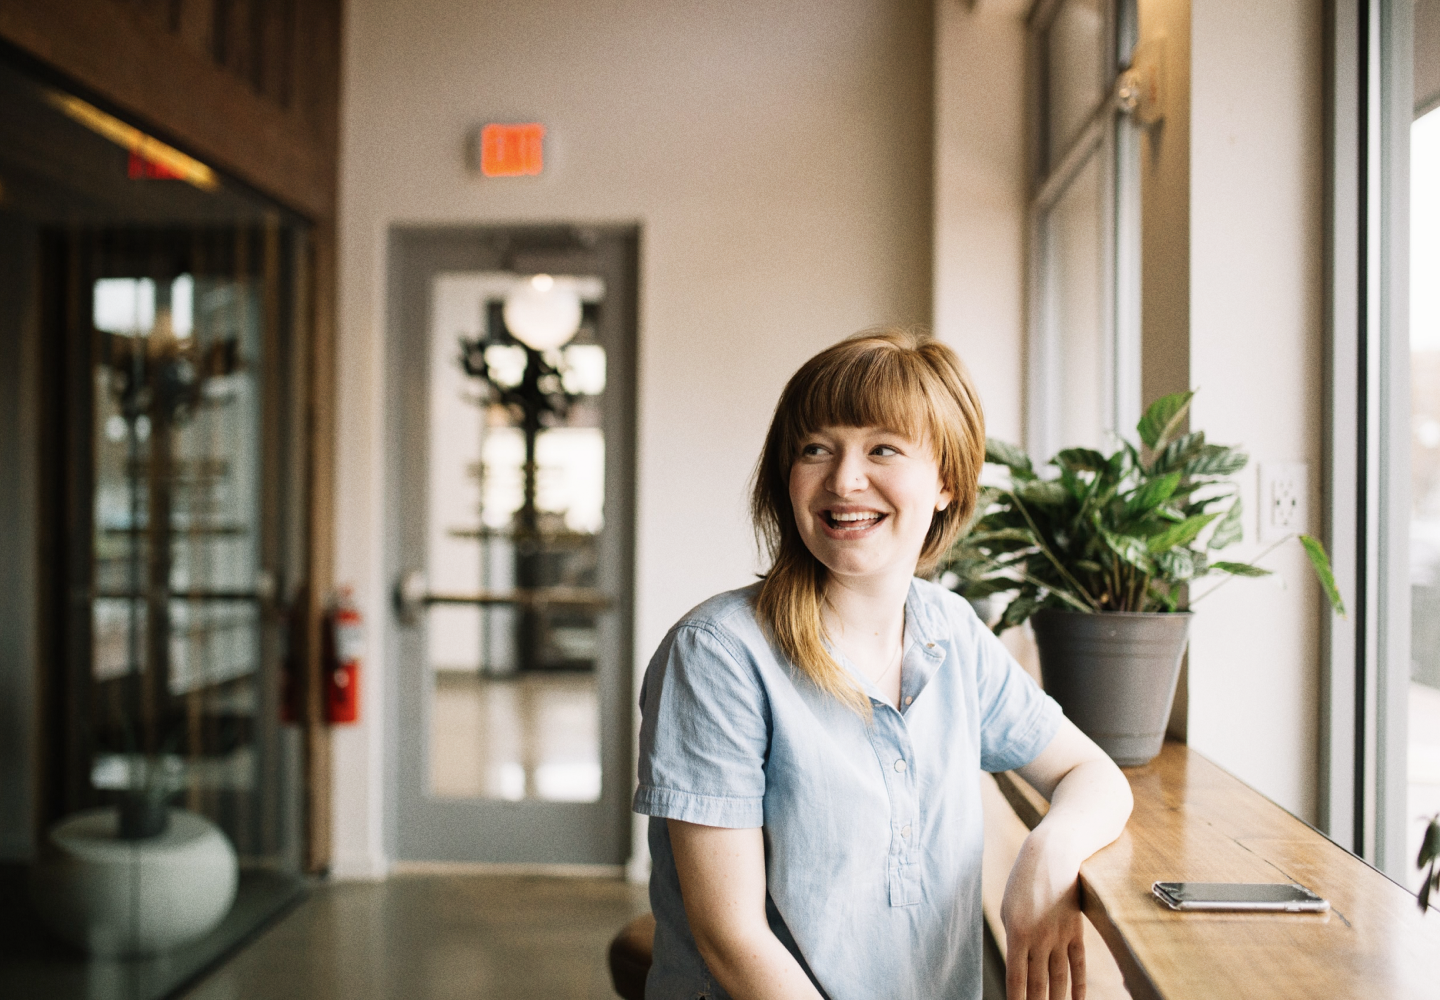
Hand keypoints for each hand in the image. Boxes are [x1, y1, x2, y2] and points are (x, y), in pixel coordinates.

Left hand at [999, 828, 1085, 999]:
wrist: (1052, 855)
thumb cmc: (1023, 880)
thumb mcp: (1008, 907)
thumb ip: (1014, 937)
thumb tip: (1018, 964)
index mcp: (1016, 933)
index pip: (1016, 978)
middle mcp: (1039, 939)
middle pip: (1038, 984)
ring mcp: (1060, 936)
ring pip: (1059, 979)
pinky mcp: (1075, 931)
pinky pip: (1078, 965)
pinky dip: (1078, 986)